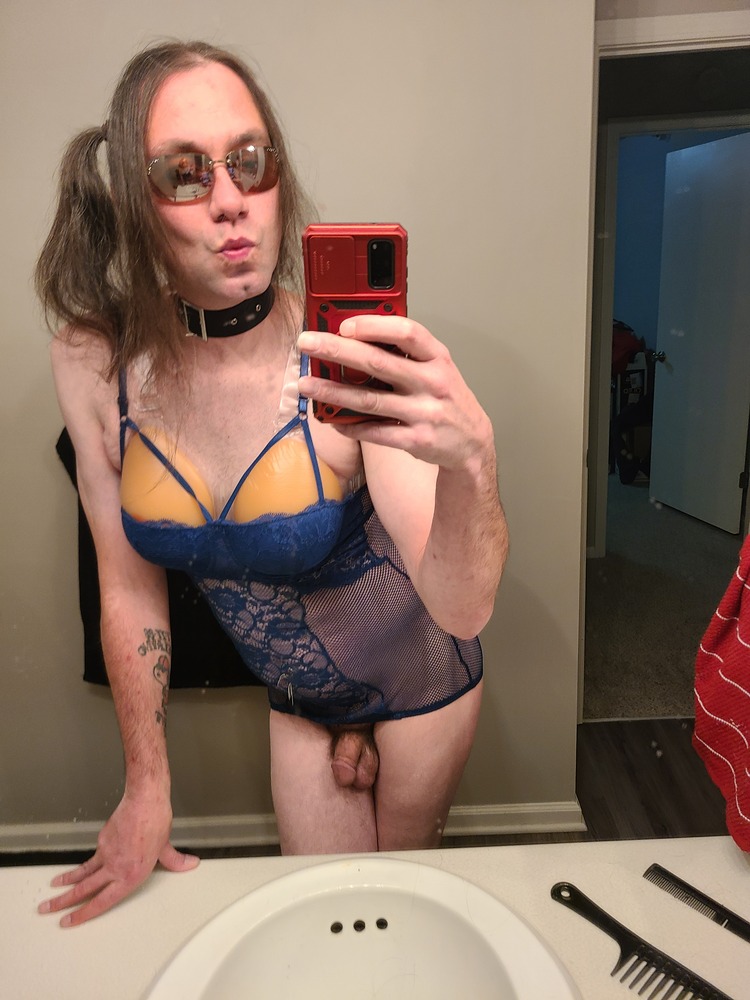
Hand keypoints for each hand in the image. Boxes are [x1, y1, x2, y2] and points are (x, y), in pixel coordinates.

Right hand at [37, 791, 198, 926]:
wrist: (145, 799)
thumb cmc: (157, 822)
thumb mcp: (166, 846)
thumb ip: (175, 860)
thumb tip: (191, 864)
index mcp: (132, 875)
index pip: (103, 901)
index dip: (84, 914)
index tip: (69, 921)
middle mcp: (116, 868)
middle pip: (84, 889)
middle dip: (64, 902)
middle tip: (46, 909)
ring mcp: (107, 854)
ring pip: (82, 873)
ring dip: (66, 883)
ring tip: (51, 890)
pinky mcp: (102, 841)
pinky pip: (92, 857)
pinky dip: (83, 865)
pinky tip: (80, 867)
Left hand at [298, 316, 492, 469]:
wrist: (472, 443)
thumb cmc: (445, 398)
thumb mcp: (436, 368)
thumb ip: (405, 353)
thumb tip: (355, 338)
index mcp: (438, 357)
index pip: (406, 332)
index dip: (373, 325)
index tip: (343, 323)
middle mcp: (433, 382)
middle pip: (377, 362)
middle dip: (336, 350)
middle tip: (308, 343)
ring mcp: (425, 413)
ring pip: (369, 400)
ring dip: (332, 391)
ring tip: (306, 384)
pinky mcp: (416, 440)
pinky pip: (374, 432)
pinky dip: (349, 425)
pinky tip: (331, 418)